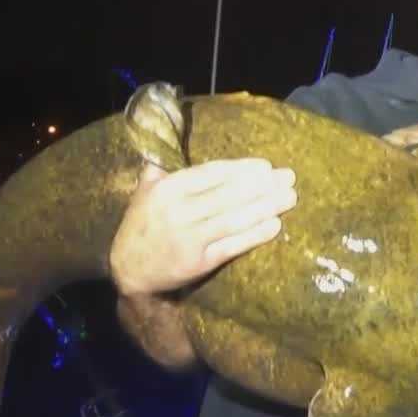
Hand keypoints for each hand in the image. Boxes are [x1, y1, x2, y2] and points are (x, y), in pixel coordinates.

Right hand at [110, 158, 297, 296]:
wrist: (127, 271)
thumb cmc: (140, 227)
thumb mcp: (143, 195)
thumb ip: (159, 172)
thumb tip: (171, 146)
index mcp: (167, 189)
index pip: (212, 173)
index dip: (241, 169)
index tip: (266, 166)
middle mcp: (178, 211)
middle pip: (228, 194)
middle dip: (262, 185)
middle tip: (288, 177)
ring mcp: (188, 237)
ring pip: (233, 218)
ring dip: (266, 207)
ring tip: (290, 198)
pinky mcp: (197, 262)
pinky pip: (231, 246)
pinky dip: (254, 235)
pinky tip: (275, 226)